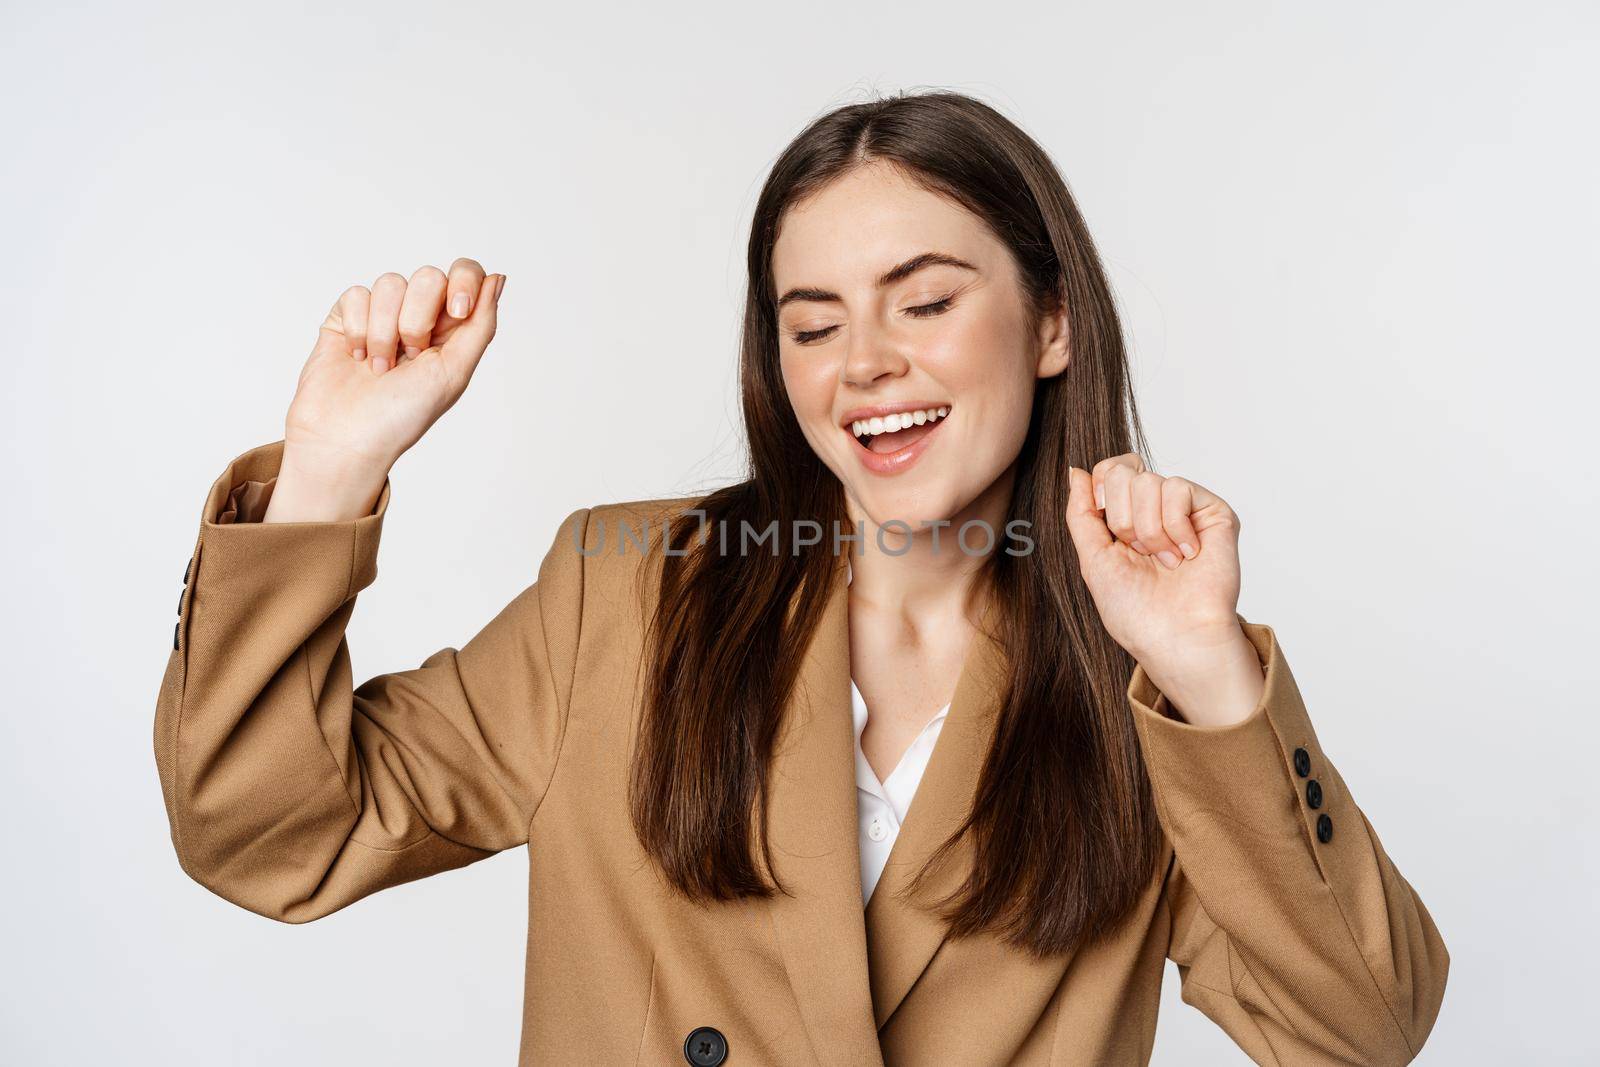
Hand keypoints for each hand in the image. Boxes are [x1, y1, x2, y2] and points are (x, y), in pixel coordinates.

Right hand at [280, 259, 505, 493]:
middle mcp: (419, 317)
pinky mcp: (346, 317)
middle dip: (419, 317)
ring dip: (385, 331)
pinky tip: (357, 357)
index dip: (463, 281)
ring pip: (390, 284)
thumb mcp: (454, 372)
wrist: (347, 437)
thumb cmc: (403, 416)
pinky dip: (358, 329)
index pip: (466, 275)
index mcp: (452, 330)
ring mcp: (382, 315)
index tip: (456, 310)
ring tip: (381, 368)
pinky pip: (357, 294)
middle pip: (428, 276)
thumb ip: (480, 324)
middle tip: (412, 354)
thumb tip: (498, 278)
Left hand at [1065, 454, 1261, 725]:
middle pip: (1122, 471)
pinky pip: (1179, 489)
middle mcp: (1154, 508)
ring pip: (1149, 481)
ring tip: (1164, 561)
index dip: (1102, 488)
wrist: (1176, 637)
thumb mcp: (1093, 559)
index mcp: (1125, 517)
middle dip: (1122, 519)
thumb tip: (1076, 472)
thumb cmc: (1136, 611)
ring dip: (1149, 531)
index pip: (1109, 470)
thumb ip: (1081, 514)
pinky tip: (1186, 555)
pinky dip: (1175, 528)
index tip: (1106, 523)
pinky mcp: (1213, 512)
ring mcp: (1185, 509)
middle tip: (1140, 553)